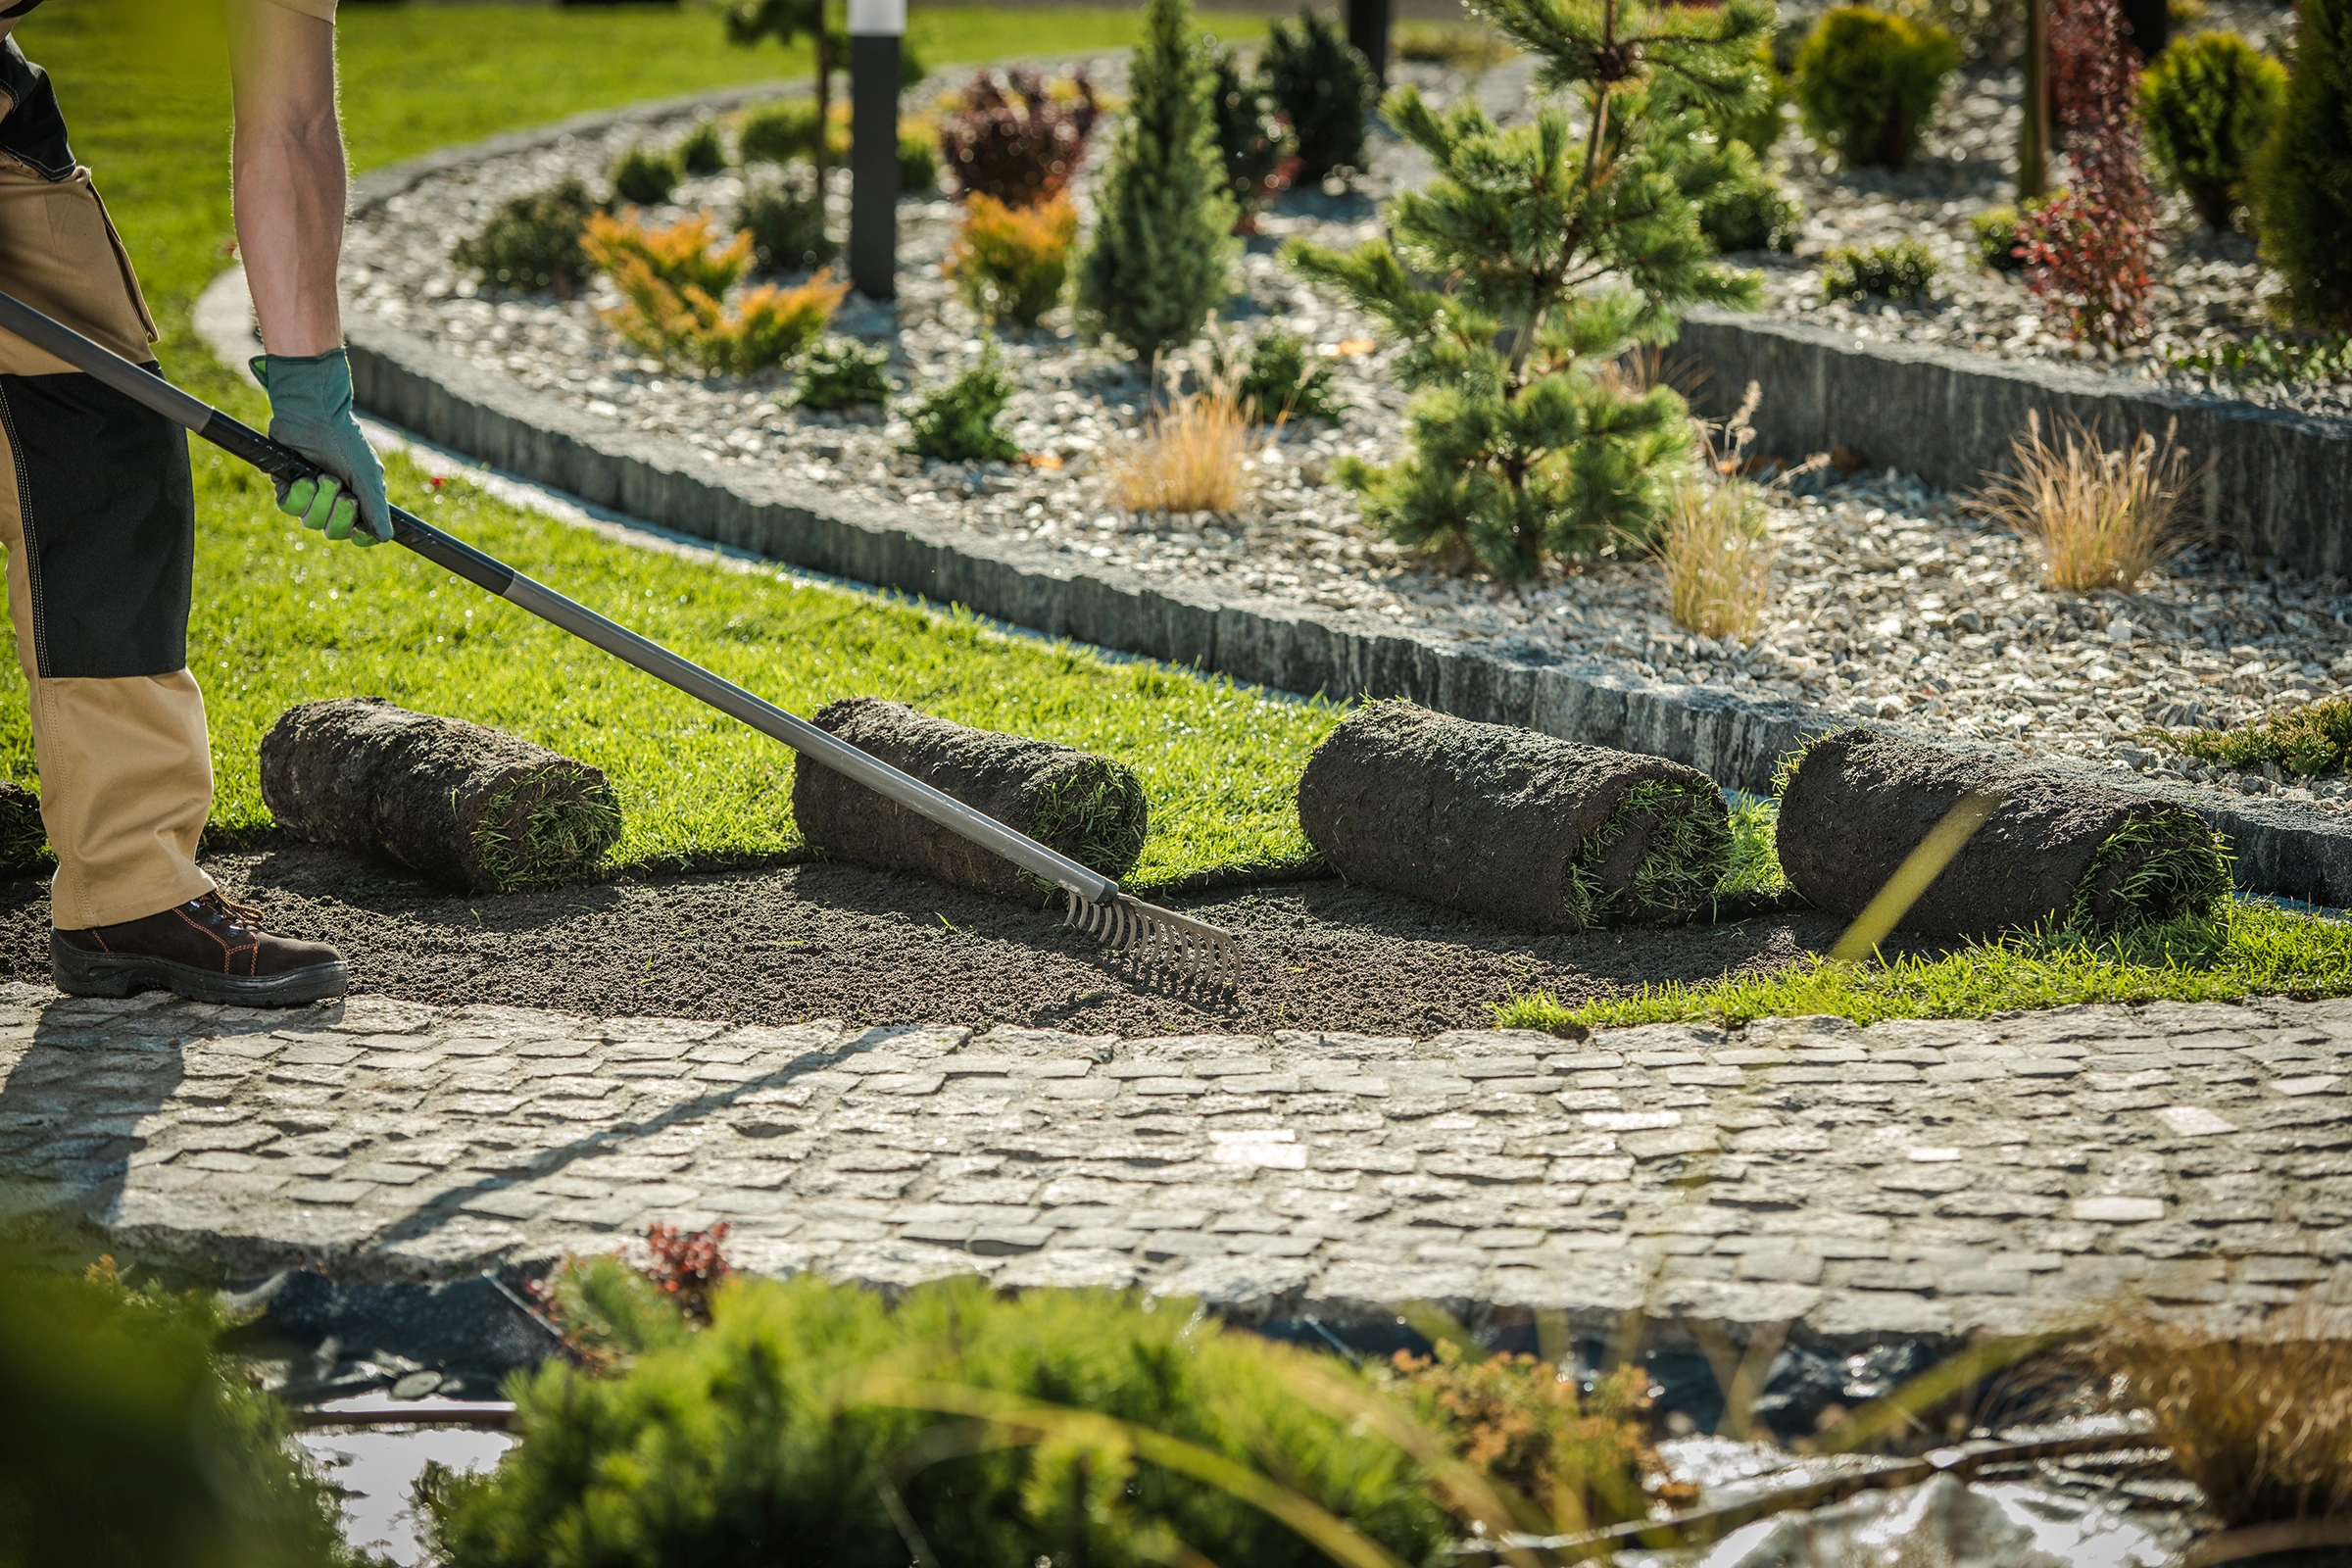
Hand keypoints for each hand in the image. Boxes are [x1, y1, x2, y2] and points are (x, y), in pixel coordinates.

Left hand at [250, 349, 390, 545]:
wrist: (315, 416)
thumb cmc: (346, 442)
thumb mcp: (368, 477)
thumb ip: (376, 509)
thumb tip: (386, 538)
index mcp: (358, 499)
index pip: (358, 534)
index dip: (359, 536)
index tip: (360, 529)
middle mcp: (333, 500)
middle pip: (334, 532)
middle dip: (340, 514)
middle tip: (346, 494)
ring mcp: (310, 494)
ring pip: (311, 521)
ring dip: (320, 500)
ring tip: (324, 476)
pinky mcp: (287, 485)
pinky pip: (290, 507)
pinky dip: (300, 495)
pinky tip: (305, 477)